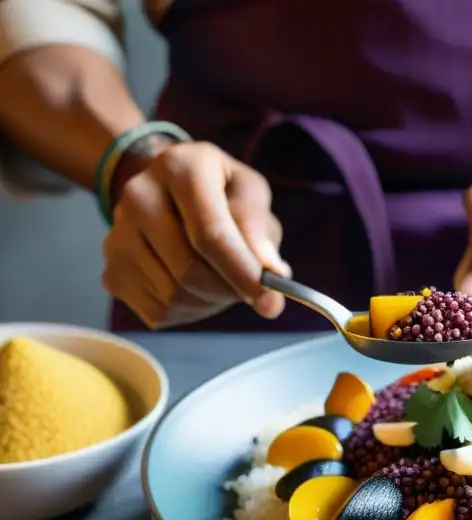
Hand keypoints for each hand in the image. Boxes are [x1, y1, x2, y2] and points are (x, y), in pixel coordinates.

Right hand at [101, 140, 290, 328]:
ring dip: (211, 302)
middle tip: (249, 288)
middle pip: (189, 270)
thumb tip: (272, 273)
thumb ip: (261, 230)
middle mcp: (138, 196)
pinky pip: (158, 312)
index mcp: (179, 167)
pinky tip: (197, 289)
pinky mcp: (112, 271)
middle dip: (228, 290)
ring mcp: (117, 235)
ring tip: (222, 280)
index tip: (269, 299)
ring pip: (174, 296)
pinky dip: (189, 312)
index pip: (210, 233)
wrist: (168, 192)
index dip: (242, 272)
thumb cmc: (220, 193)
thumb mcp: (250, 193)